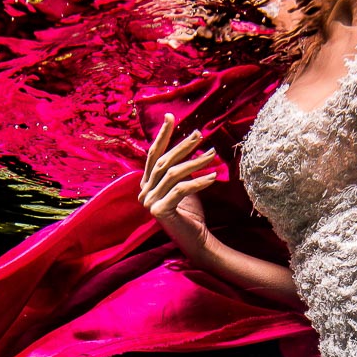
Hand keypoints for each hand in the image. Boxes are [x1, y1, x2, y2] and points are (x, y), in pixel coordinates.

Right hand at [140, 113, 219, 257]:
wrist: (196, 240)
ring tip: (212, 154)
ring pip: (173, 174)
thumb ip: (181, 168)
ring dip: (195, 162)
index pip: (153, 154)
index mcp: (147, 184)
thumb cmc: (191, 212)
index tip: (170, 117)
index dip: (162, 135)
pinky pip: (181, 189)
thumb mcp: (185, 184)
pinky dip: (198, 181)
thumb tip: (190, 141)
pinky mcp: (160, 211)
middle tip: (199, 134)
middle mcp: (144, 192)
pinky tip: (212, 176)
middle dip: (182, 146)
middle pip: (163, 162)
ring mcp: (150, 202)